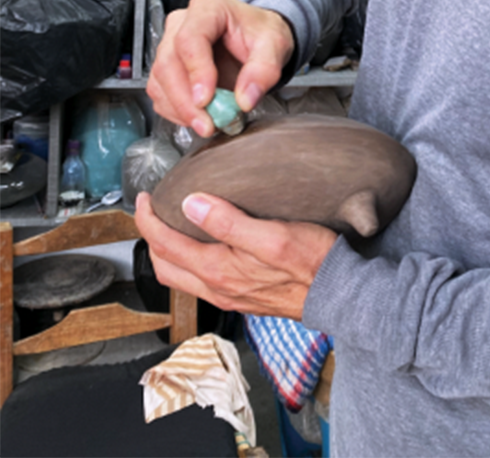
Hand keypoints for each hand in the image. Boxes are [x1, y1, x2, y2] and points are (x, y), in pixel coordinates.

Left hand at [134, 192, 337, 320]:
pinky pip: (200, 282)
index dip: (148, 220)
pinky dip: (188, 262)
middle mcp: (218, 288)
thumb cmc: (311, 263)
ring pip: (181, 277)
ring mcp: (229, 296)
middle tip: (151, 211)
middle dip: (150, 237)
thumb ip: (229, 222)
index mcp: (218, 270)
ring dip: (168, 251)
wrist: (338, 294)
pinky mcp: (242, 297)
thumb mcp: (272, 235)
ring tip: (171, 226)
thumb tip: (190, 204)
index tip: (145, 198)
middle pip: (166, 266)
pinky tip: (202, 248)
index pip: (165, 244)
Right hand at [147, 0, 294, 137]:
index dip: (196, 72)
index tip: (206, 99)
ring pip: (160, 81)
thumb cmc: (262, 35)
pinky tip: (198, 118)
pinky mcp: (168, 70)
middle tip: (207, 124)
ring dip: (180, 110)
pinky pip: (161, 94)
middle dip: (185, 101)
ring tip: (208, 124)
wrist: (258, 41)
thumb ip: (264, 71)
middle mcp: (182, 25)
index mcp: (208, 9)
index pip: (190, 39)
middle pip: (168, 63)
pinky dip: (177, 112)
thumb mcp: (275, 46)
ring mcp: (171, 47)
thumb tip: (245, 100)